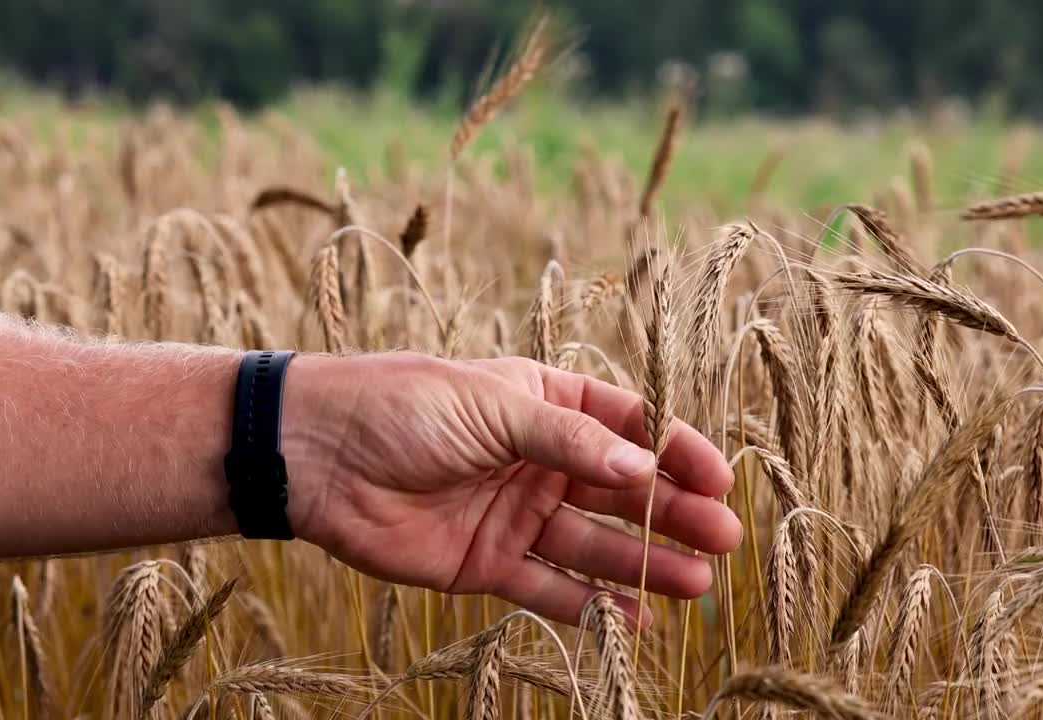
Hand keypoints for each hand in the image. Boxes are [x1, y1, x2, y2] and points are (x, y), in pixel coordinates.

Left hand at [280, 352, 740, 624]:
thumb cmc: (405, 406)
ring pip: (594, 544)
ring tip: (695, 585)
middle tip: (723, 540)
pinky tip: (633, 621)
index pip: (628, 426)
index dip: (675, 451)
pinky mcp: (488, 563)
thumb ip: (570, 440)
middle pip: (621, 491)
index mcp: (545, 403)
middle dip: (672, 514)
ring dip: (643, 564)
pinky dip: (588, 607)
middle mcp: (538, 459)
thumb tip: (643, 466)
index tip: (719, 478)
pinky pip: (549, 587)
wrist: (319, 456)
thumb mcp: (495, 406)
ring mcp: (516, 513)